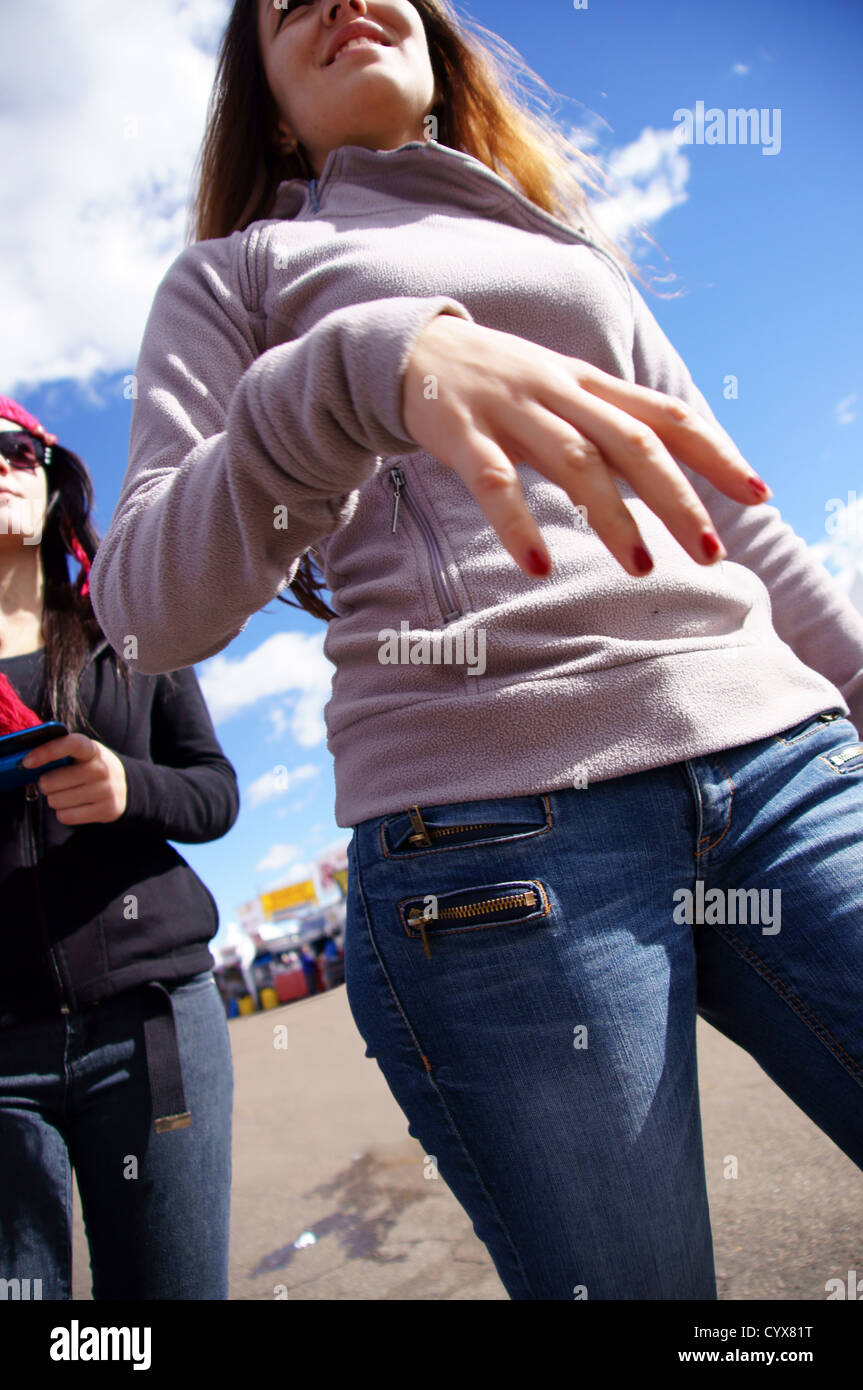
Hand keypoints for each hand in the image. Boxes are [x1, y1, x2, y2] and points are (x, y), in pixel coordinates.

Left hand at [21, 734, 127, 824]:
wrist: (126, 786)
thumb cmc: (93, 767)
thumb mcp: (84, 753)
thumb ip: (61, 753)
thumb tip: (28, 761)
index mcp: (93, 750)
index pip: (71, 744)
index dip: (46, 751)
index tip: (27, 762)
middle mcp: (101, 769)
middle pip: (51, 781)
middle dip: (45, 784)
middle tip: (52, 782)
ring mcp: (105, 790)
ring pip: (56, 801)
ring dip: (54, 799)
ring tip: (66, 794)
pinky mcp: (106, 810)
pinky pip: (67, 816)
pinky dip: (64, 813)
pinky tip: (74, 806)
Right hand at [402, 314, 771, 578]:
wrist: (414, 349)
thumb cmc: (502, 385)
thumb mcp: (564, 395)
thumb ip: (611, 429)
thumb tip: (671, 481)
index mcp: (591, 385)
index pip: (667, 415)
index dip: (716, 452)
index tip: (757, 495)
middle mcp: (560, 392)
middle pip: (633, 442)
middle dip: (678, 498)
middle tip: (711, 551)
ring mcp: (511, 410)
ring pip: (574, 462)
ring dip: (612, 517)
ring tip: (641, 568)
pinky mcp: (462, 432)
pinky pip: (494, 482)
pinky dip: (517, 524)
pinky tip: (537, 565)